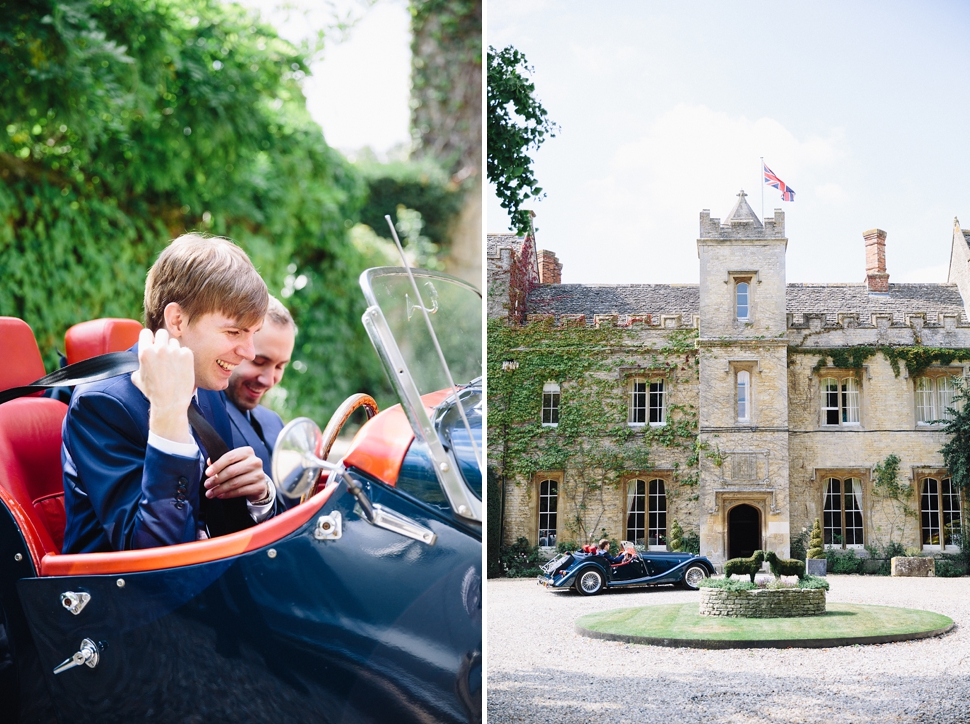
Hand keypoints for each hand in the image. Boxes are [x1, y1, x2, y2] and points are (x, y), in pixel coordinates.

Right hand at [132, 328, 194, 443]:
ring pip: (174, 342)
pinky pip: (185, 350)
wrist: (170, 402)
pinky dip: (183, 357)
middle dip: (162, 341)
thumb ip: (138, 365)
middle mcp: (160, 348)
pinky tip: (181, 368)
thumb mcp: (138, 378)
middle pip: (162, 333)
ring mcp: (175, 351)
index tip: (152, 343)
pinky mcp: (187, 355)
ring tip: (172, 365)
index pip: (146, 332)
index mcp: (145, 352)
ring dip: (173, 350)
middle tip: (163, 353)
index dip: (149, 338)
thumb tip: (140, 361)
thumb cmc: (153, 392)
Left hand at [204, 447, 270, 502]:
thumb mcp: (233, 462)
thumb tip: (209, 462)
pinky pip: (240, 491)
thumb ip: (222, 461)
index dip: (217, 465)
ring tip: (211, 492)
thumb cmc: (242, 470)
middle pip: (232, 471)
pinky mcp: (259, 486)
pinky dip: (228, 494)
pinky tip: (220, 495)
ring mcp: (258, 474)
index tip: (207, 473)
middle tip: (207, 485)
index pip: (230, 457)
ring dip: (220, 489)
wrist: (257, 481)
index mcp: (247, 452)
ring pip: (235, 483)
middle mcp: (255, 462)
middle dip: (217, 479)